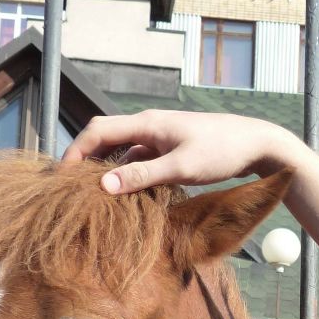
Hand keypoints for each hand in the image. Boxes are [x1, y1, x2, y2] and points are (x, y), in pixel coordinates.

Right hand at [61, 110, 299, 194]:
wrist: (256, 144)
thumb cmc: (221, 152)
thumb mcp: (181, 167)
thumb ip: (143, 176)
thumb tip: (105, 186)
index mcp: (147, 124)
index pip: (97, 131)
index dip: (75, 151)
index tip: (62, 176)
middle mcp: (149, 127)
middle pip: (106, 138)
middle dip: (87, 159)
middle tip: (72, 185)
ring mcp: (161, 138)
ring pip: (124, 151)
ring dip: (109, 169)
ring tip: (96, 194)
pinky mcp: (172, 149)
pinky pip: (141, 160)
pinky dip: (131, 174)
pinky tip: (130, 194)